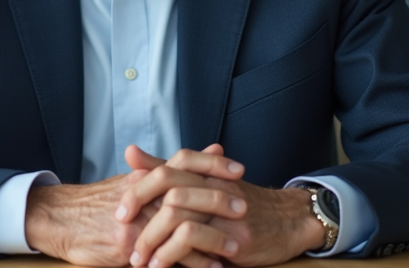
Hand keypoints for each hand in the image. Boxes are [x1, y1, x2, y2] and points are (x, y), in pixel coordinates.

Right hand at [24, 145, 235, 266]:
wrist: (63, 219)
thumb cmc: (101, 202)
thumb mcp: (133, 180)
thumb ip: (170, 168)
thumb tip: (211, 149)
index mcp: (145, 176)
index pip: (184, 161)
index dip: (212, 165)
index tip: (238, 171)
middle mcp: (143, 194)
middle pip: (187, 192)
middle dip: (218, 201)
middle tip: (244, 208)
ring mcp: (136, 220)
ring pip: (180, 226)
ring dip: (210, 237)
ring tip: (234, 247)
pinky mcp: (128, 245)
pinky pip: (165, 254)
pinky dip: (190, 262)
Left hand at [120, 146, 324, 267]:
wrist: (290, 220)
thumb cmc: (242, 202)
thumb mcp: (206, 183)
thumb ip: (167, 170)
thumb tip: (130, 152)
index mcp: (204, 172)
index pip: (164, 171)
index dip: (138, 191)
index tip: (119, 213)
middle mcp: (214, 185)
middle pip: (166, 188)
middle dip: (140, 215)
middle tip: (124, 240)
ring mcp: (226, 210)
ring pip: (178, 212)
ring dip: (152, 240)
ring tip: (141, 260)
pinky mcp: (236, 236)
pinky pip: (197, 239)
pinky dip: (173, 253)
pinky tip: (164, 266)